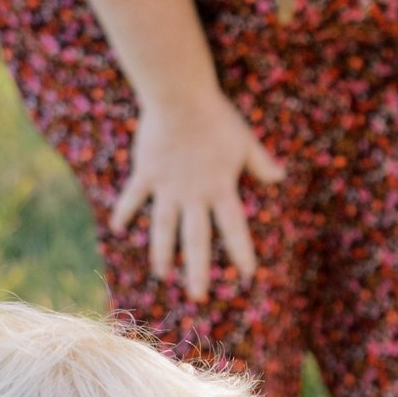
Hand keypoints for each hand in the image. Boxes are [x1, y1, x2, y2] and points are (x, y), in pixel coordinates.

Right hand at [109, 89, 283, 302]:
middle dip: (198, 271)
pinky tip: (117, 229)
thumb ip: (260, 162)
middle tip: (198, 297)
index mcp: (220, 188)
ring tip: (161, 275)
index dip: (242, 252)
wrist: (180, 99)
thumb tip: (280, 177)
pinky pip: (133, 197)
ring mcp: (167, 187)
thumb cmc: (216, 116)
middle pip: (196, 240)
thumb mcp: (244, 140)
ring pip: (164, 228)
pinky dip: (124, 212)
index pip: (234, 228)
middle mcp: (193, 195)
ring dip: (162, 254)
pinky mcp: (146, 173)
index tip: (247, 276)